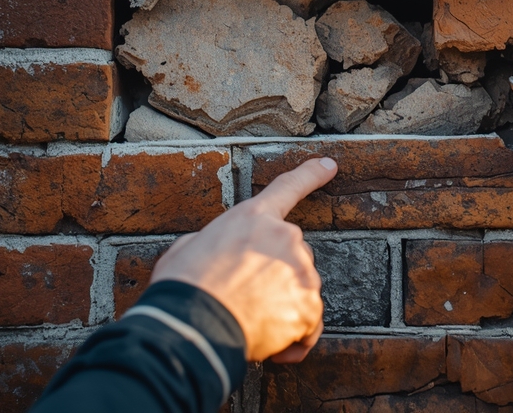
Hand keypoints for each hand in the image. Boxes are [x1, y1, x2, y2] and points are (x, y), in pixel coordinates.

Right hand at [151, 157, 336, 363]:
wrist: (193, 325)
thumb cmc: (182, 287)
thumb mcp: (187, 248)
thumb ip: (217, 242)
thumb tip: (216, 254)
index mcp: (253, 217)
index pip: (288, 187)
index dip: (311, 175)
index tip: (329, 166)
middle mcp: (285, 238)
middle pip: (292, 256)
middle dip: (274, 277)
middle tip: (244, 298)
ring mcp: (301, 272)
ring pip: (300, 290)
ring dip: (282, 307)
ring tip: (249, 323)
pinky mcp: (309, 307)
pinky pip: (309, 324)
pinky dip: (294, 337)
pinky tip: (271, 347)